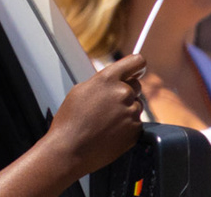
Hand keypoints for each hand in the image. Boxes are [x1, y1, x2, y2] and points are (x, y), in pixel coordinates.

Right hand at [47, 55, 145, 175]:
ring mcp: (132, 113)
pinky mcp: (136, 130)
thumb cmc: (71, 120)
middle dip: (126, 91)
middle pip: (136, 86)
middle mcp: (123, 94)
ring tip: (105, 119)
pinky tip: (109, 129)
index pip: (136, 62)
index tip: (138, 67)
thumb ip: (102, 82)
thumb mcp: (80, 90)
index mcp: (108, 80)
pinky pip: (135, 122)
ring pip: (135, 105)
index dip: (138, 64)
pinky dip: (126, 125)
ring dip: (125, 109)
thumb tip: (115, 80)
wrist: (72, 147)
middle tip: (109, 102)